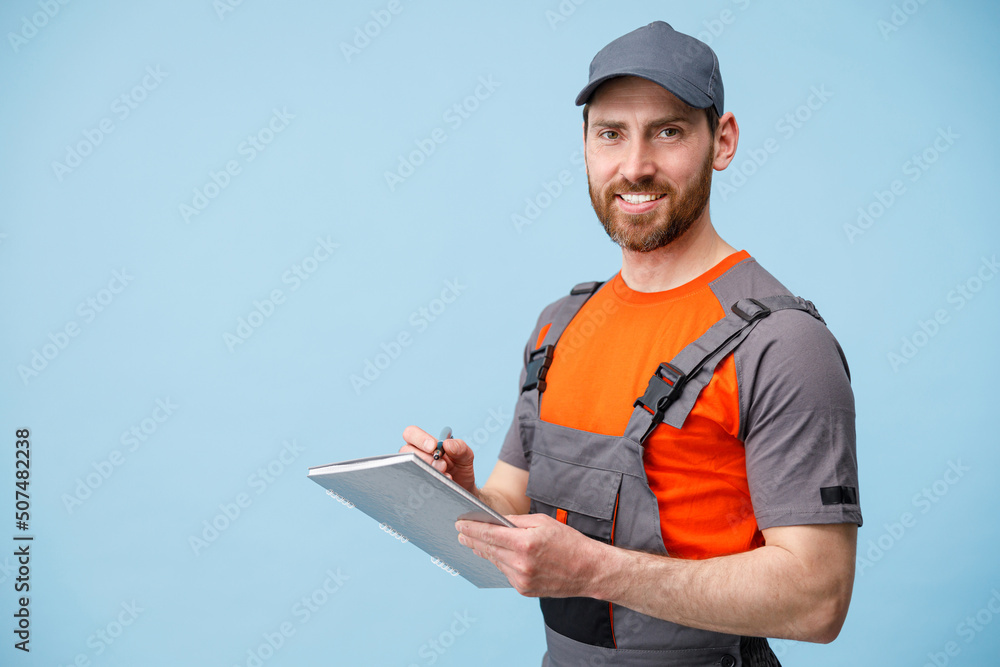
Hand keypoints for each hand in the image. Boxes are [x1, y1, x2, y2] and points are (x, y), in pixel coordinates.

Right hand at [400, 425, 476, 495]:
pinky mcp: (415, 483)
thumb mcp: (465, 455)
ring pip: (410, 466)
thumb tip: (447, 444)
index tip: (433, 446)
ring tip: (445, 474)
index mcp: (424, 443)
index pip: (411, 433)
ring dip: (428, 469)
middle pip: (406, 450)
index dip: (420, 438)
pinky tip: (443, 482)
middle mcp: (415, 454)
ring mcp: (414, 469)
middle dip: (425, 457)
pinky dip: (430, 481)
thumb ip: (460, 447)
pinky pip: (415, 481)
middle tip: (442, 464)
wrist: (463, 488)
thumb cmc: (460, 468)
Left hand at [455, 513, 607, 597]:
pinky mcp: (524, 590)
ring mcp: (521, 579)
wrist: (588, 571)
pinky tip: (499, 556)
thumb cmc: (568, 542)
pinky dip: (502, 563)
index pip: (489, 534)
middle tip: (460, 534)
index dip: (471, 528)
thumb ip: (517, 521)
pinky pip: (506, 573)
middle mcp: (520, 563)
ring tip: (476, 543)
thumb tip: (496, 521)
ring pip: (495, 562)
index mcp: (525, 543)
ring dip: (485, 552)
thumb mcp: (543, 522)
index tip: (459, 524)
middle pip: (487, 549)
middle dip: (472, 540)